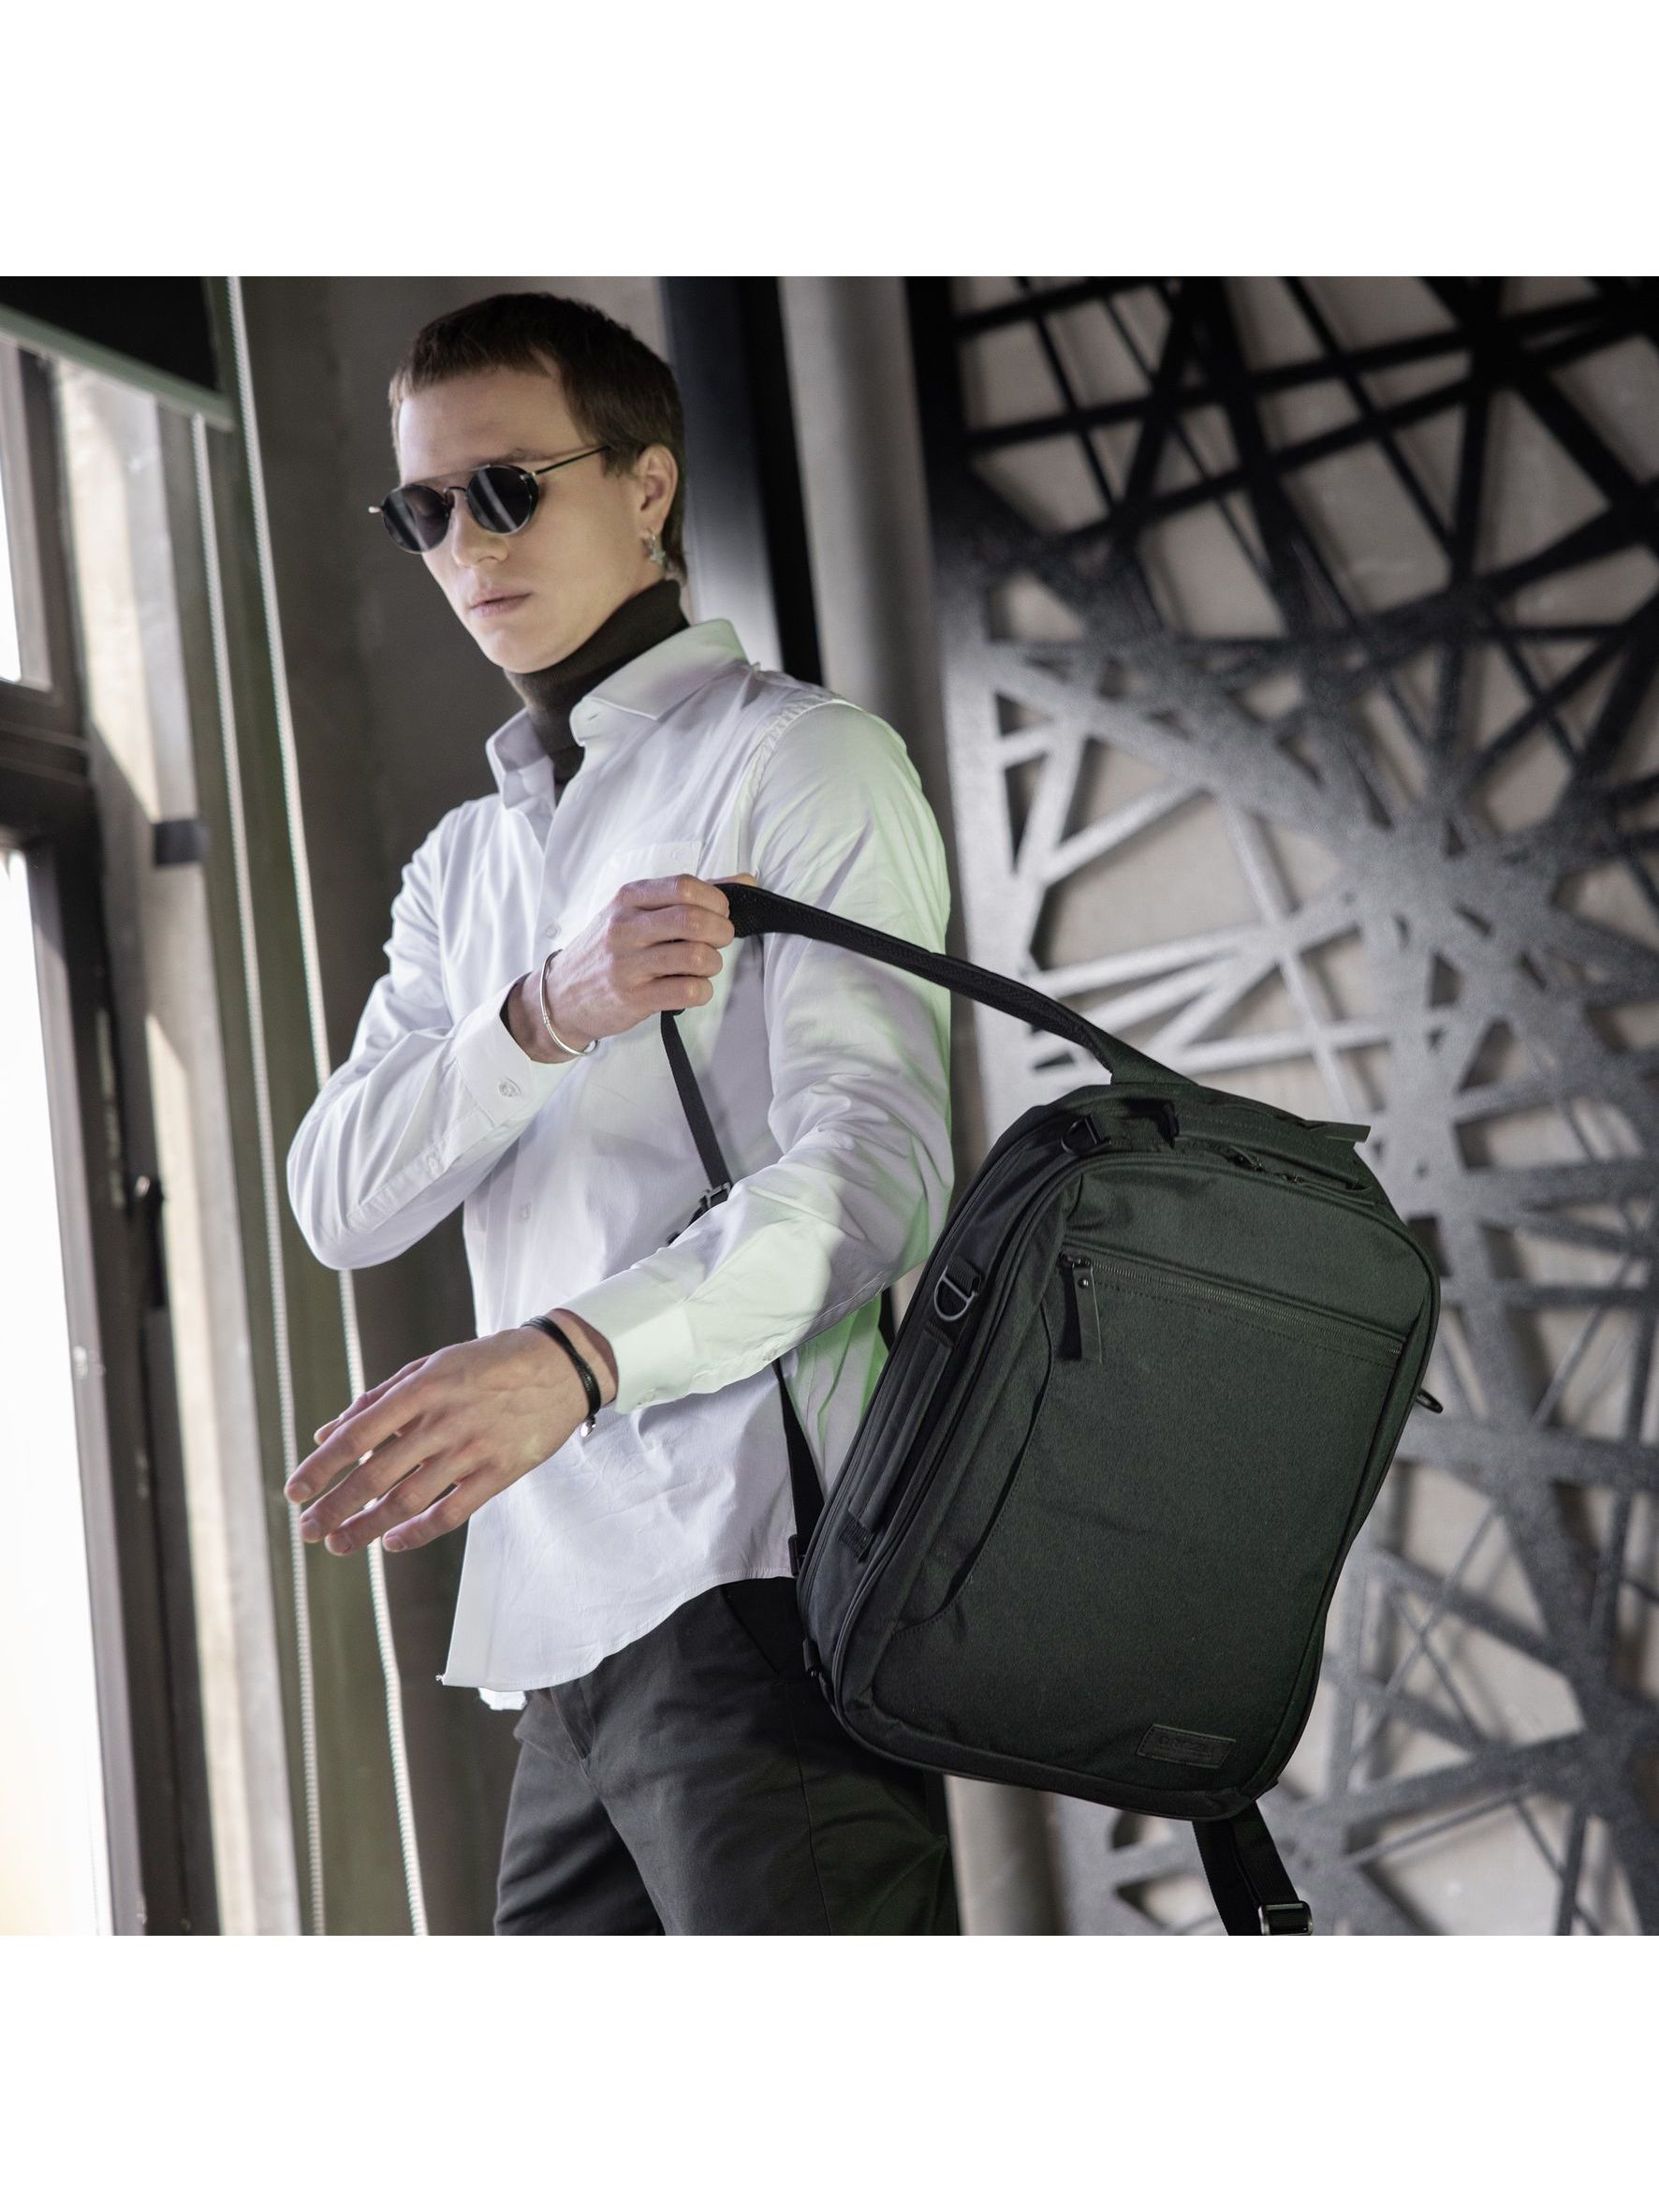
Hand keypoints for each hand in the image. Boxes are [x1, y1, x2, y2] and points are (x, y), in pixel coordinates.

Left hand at [285, 1311, 615, 1555]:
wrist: (561, 1365)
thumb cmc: (487, 1364)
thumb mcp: (431, 1367)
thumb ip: (378, 1399)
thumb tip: (327, 1434)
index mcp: (422, 1388)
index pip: (358, 1435)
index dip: (322, 1467)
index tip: (294, 1492)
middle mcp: (444, 1420)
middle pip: (377, 1475)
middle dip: (335, 1507)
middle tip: (307, 1531)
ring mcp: (473, 1449)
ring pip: (409, 1499)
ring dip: (368, 1527)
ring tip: (339, 1543)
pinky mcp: (500, 1472)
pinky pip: (452, 1512)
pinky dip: (418, 1532)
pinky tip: (392, 1541)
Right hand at [523, 870, 759, 1054]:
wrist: (562, 994)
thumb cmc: (608, 949)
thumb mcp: (636, 912)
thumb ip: (690, 895)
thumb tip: (745, 881)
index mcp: (629, 898)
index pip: (685, 886)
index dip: (716, 901)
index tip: (719, 914)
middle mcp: (625, 927)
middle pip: (695, 920)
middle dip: (721, 932)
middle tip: (718, 941)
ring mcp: (627, 964)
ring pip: (696, 957)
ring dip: (713, 963)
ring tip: (703, 966)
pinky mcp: (633, 998)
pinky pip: (688, 991)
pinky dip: (703, 991)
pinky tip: (693, 988)